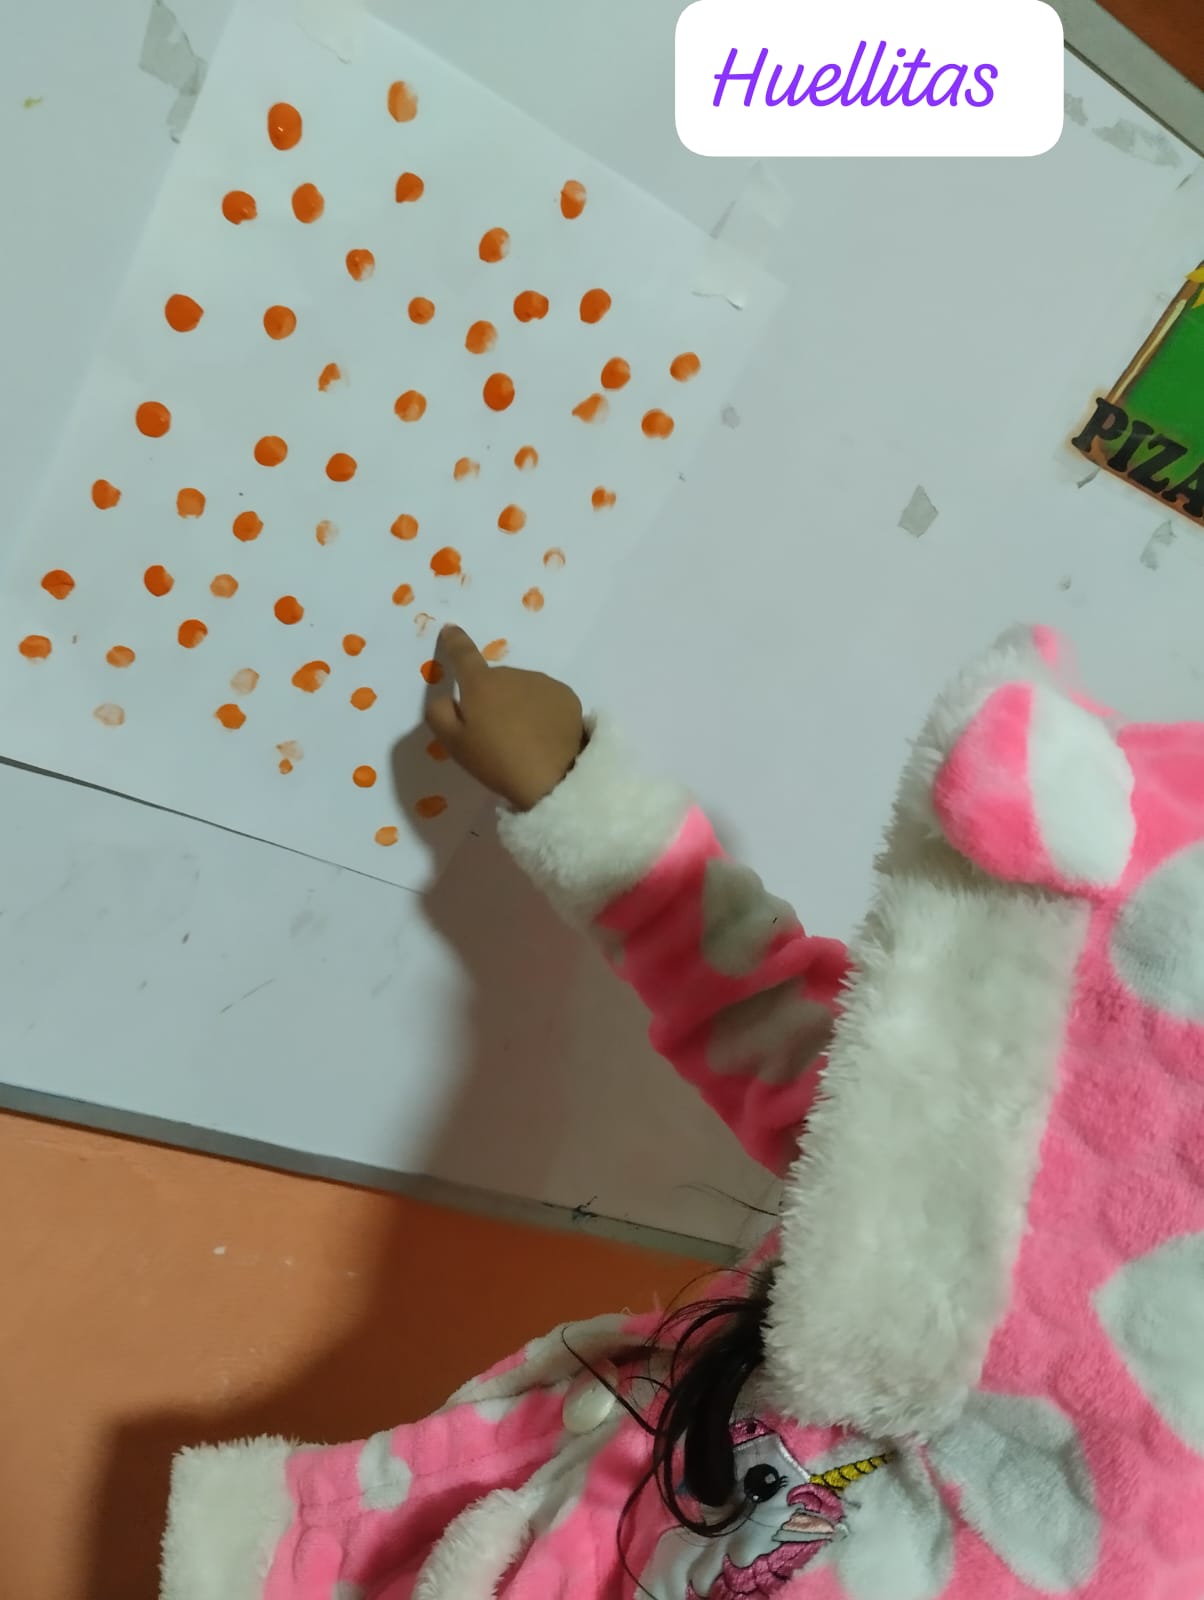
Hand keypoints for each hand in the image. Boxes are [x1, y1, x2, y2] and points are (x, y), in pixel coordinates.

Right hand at [425, 626, 584, 810]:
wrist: (554, 778)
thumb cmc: (497, 762)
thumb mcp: (454, 745)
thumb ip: (439, 714)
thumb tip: (444, 697)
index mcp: (481, 684)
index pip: (463, 654)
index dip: (454, 641)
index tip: (451, 630)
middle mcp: (513, 674)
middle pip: (494, 679)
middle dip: (491, 696)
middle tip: (492, 730)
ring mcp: (543, 682)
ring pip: (521, 688)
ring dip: (517, 703)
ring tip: (520, 736)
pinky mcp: (567, 696)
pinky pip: (545, 697)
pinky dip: (541, 710)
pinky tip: (542, 735)